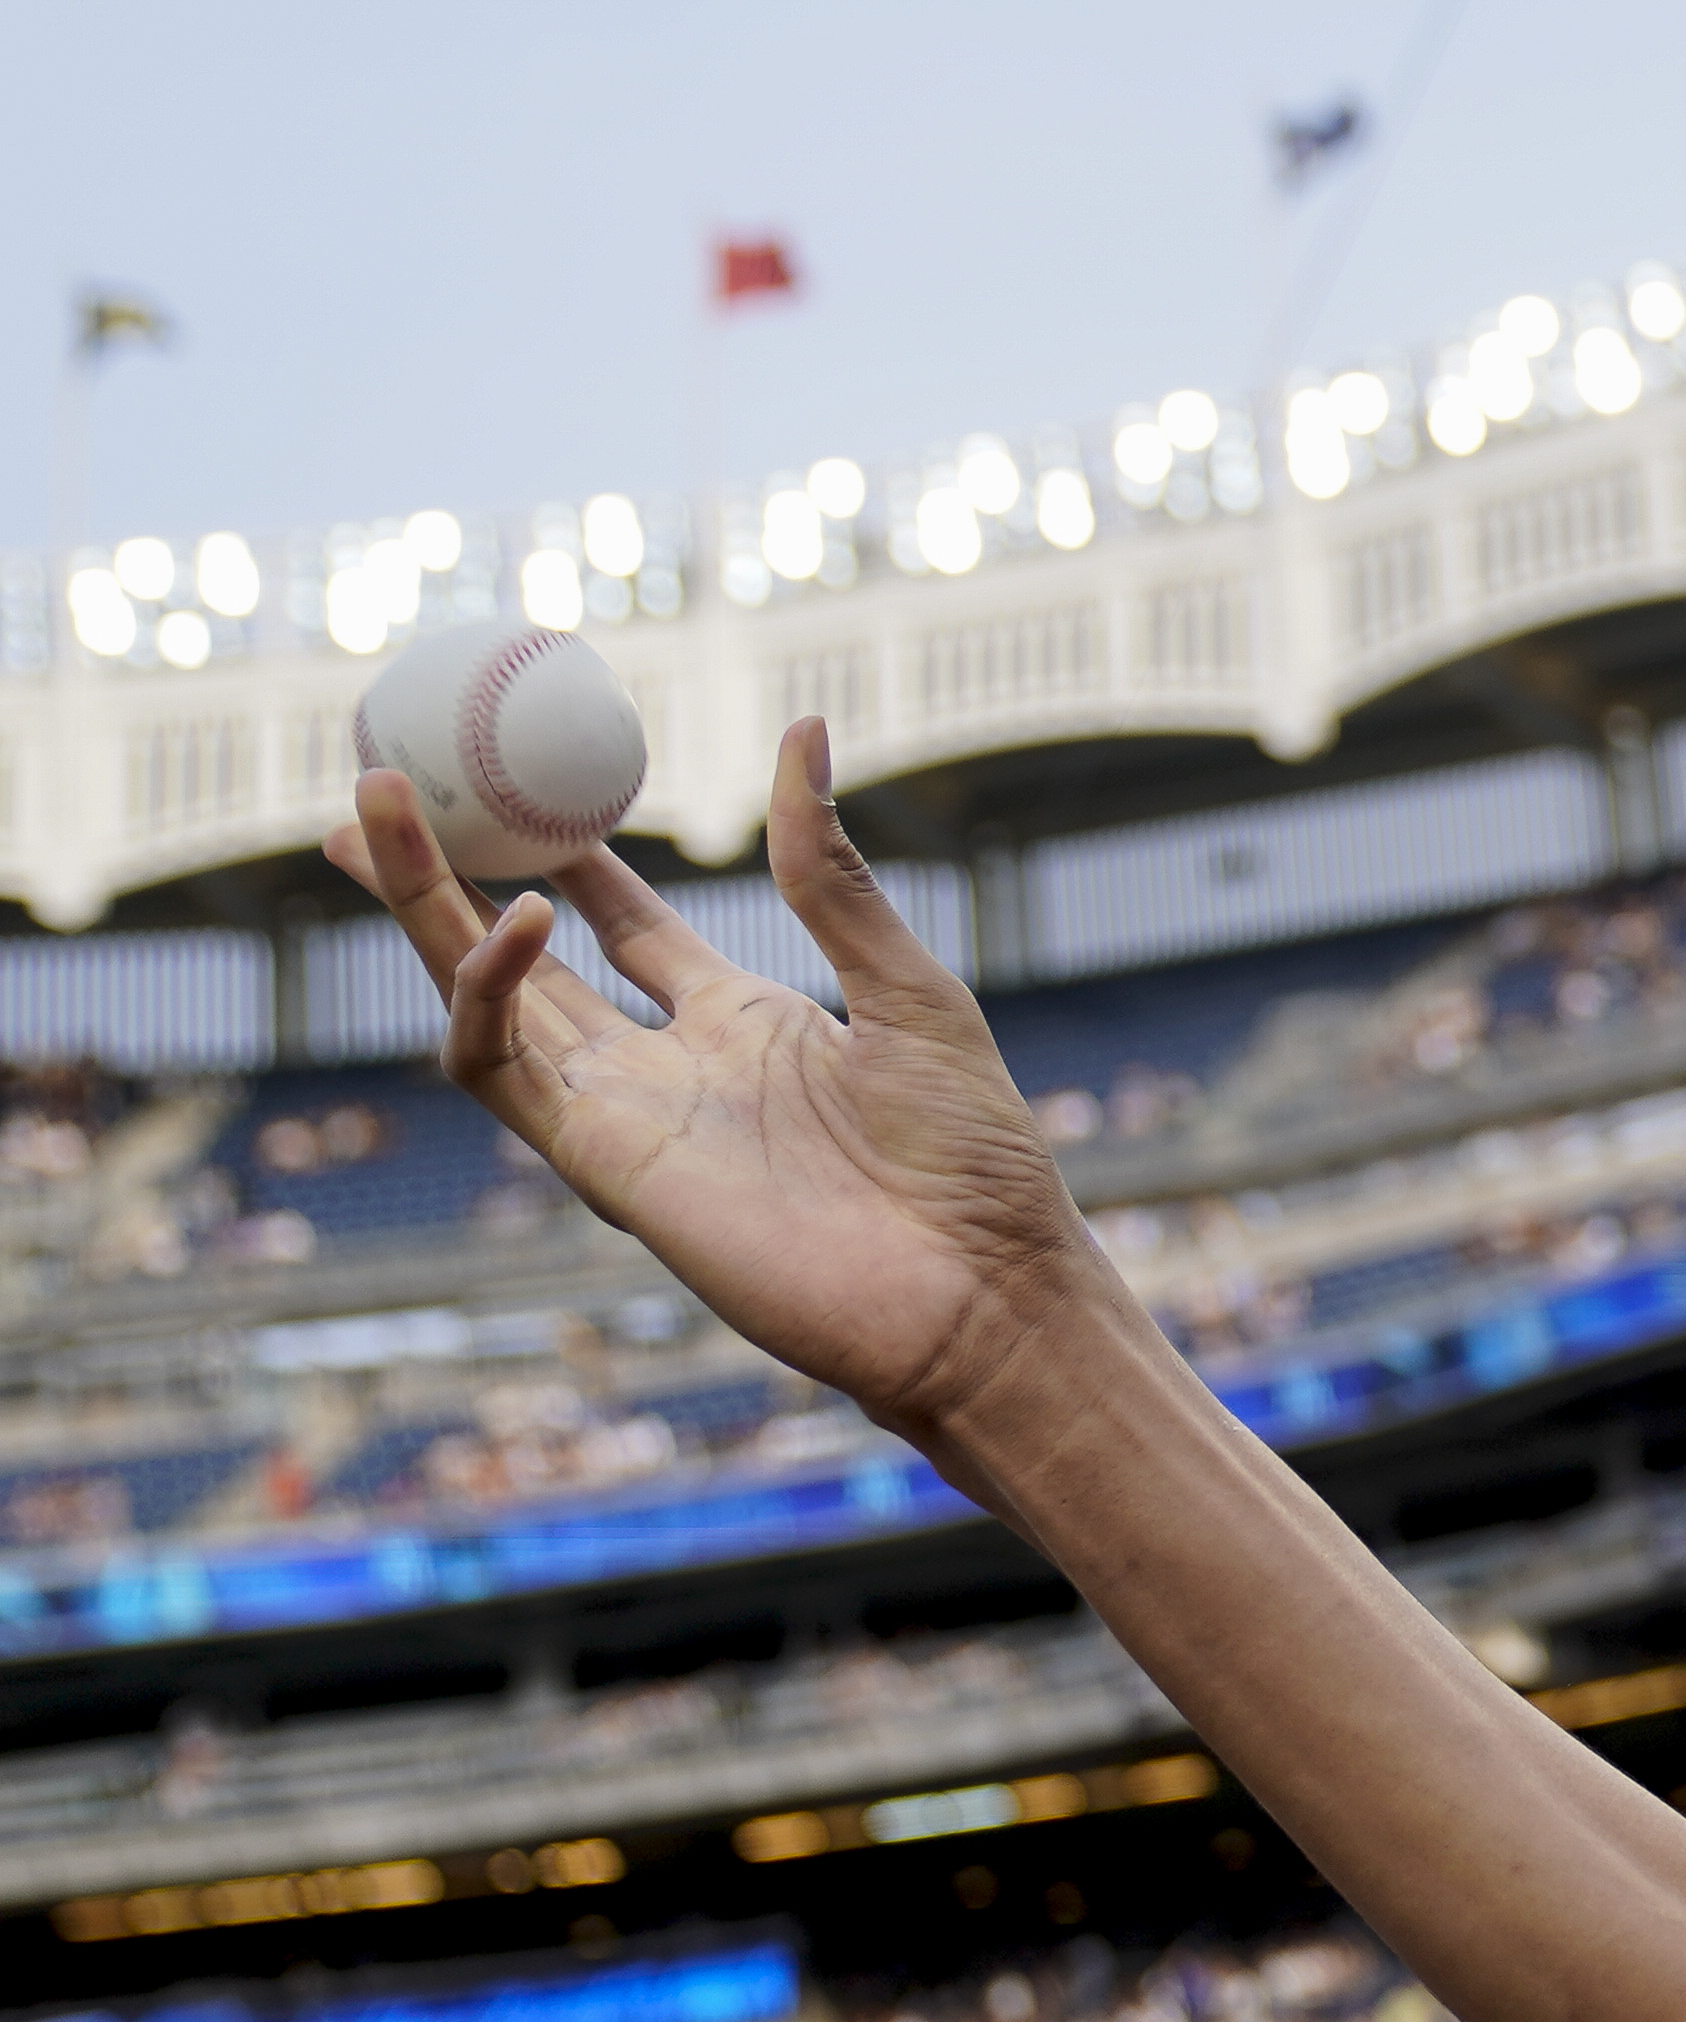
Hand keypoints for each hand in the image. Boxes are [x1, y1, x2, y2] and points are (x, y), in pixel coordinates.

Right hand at [327, 721, 1112, 1440]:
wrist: (977, 1292)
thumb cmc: (973, 1159)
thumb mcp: (907, 986)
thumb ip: (833, 872)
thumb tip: (805, 729)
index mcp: (744, 1022)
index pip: (626, 928)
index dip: (569, 858)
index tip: (519, 780)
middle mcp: (669, 1067)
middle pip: (526, 955)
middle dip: (444, 875)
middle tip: (383, 785)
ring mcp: (626, 1116)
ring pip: (481, 1001)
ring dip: (421, 910)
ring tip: (371, 815)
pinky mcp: (603, 1165)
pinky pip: (505, 1071)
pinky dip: (485, 994)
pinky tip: (513, 917)